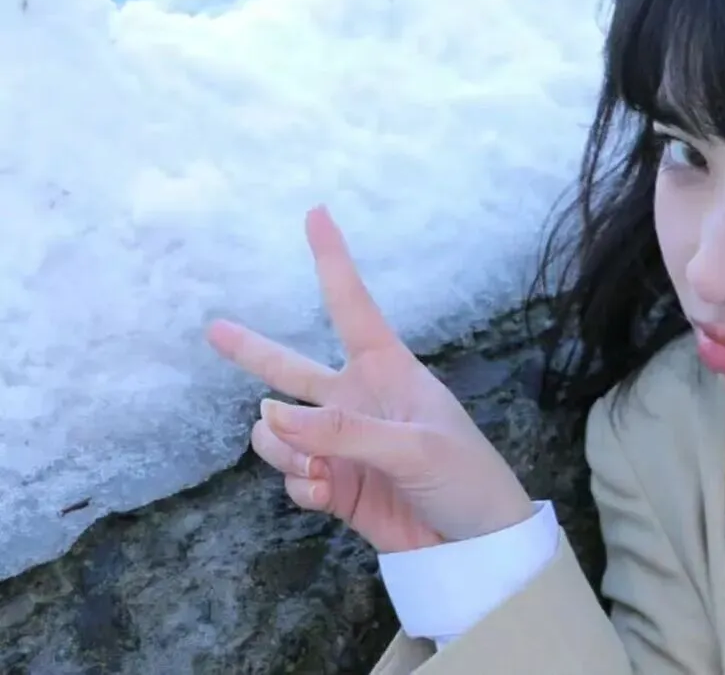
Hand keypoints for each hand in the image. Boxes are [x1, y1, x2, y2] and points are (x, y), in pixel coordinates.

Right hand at [205, 206, 534, 553]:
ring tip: (318, 468)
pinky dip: (301, 486)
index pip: (353, 305)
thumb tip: (266, 415)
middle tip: (213, 328)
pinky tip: (325, 493)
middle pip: (292, 369)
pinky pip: (292, 477)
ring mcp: (343, 445)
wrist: (476, 546)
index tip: (316, 213)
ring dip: (286, 449)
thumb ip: (342, 432)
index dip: (332, 259)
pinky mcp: (335, 486)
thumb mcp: (414, 446)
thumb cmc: (465, 476)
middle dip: (252, 351)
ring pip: (279, 432)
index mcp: (389, 370)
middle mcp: (358, 400)